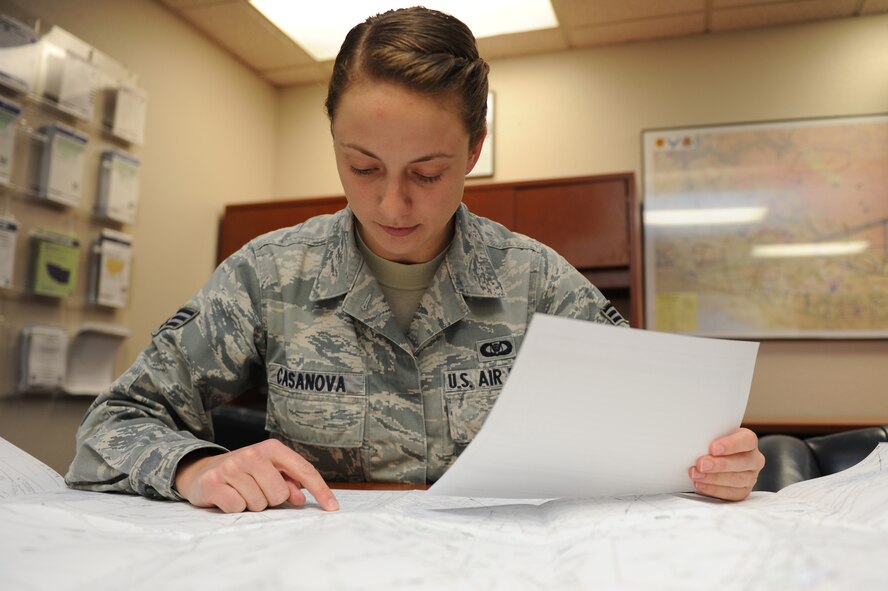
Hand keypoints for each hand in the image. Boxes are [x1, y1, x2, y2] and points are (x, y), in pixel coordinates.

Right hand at [174, 439, 338, 512]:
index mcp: (272, 448)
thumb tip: (300, 498)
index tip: (332, 507)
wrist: (202, 470)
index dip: (320, 490)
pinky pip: (237, 507)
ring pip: (259, 503)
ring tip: (241, 492)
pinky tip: (228, 496)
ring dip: (252, 504)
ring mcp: (232, 466)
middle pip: (279, 494)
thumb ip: (288, 483)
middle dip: (271, 500)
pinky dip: (234, 508)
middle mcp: (253, 453)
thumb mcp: (268, 472)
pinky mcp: (214, 482)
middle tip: (256, 491)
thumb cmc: (244, 473)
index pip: (304, 470)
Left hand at [689, 427, 764, 500]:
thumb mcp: (712, 435)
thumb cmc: (713, 442)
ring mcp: (750, 476)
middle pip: (743, 462)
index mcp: (748, 440)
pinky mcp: (743, 491)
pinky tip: (700, 484)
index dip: (731, 445)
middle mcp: (753, 459)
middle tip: (701, 464)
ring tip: (696, 474)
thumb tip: (695, 438)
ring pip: (737, 480)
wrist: (711, 458)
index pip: (747, 440)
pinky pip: (731, 493)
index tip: (713, 448)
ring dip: (713, 478)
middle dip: (720, 464)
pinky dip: (714, 489)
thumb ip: (709, 435)